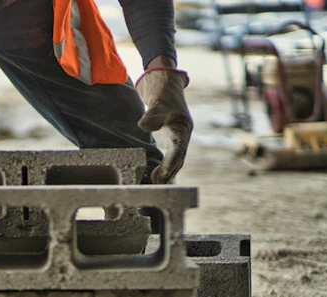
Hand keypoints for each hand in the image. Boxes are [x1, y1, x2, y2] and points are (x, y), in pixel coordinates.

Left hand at [135, 68, 192, 183]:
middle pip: (178, 157)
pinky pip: (169, 153)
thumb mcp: (159, 102)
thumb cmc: (164, 92)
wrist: (165, 81)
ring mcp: (177, 134)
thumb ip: (153, 115)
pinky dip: (165, 163)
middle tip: (158, 185)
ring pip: (175, 157)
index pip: (178, 150)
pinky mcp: (169, 134)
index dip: (171, 163)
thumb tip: (144, 125)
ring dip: (168, 170)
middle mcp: (182, 133)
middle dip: (170, 172)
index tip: (162, 175)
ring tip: (157, 182)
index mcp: (182, 128)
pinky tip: (157, 171)